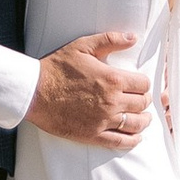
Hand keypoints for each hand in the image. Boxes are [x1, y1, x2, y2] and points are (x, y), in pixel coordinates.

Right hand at [27, 31, 151, 149]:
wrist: (35, 92)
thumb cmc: (57, 68)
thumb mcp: (83, 46)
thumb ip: (110, 40)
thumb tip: (133, 38)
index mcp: (113, 79)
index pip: (143, 84)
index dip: (143, 84)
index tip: (140, 84)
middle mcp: (112, 102)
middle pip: (141, 104)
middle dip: (144, 100)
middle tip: (141, 99)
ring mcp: (103, 121)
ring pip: (135, 124)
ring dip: (143, 120)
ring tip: (144, 118)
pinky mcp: (93, 135)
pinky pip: (120, 141)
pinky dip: (132, 140)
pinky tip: (136, 137)